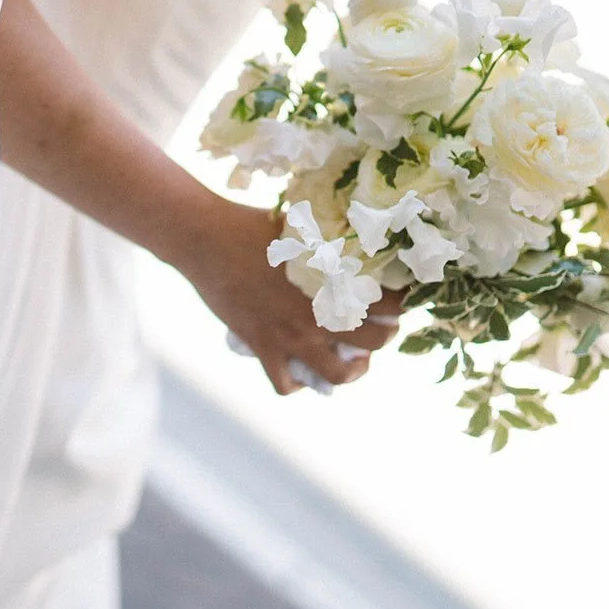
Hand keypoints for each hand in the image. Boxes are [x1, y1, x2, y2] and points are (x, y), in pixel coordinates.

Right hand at [176, 199, 402, 394]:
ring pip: (336, 375)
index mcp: (334, 280)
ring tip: (352, 362)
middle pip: (374, 342)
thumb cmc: (252, 224)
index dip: (403, 304)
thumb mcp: (302, 228)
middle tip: (380, 330)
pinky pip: (285, 385)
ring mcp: (290, 335)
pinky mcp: (262, 347)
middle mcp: (319, 313)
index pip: (390, 303)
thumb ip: (329, 240)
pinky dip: (296, 383)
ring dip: (351, 372)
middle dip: (384, 338)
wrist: (206, 238)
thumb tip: (354, 234)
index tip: (402, 301)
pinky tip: (300, 371)